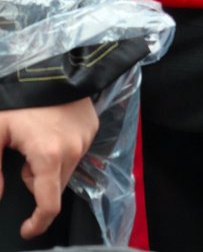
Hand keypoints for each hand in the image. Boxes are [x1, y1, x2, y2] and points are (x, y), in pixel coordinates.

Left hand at [0, 98, 97, 239]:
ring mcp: (86, 137)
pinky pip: (77, 150)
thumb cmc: (20, 97)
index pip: (49, 204)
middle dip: (37, 181)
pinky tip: (53, 130)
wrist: (51, 63)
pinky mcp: (92, 125)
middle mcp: (74, 149)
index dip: (37, 223)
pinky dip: (63, 149)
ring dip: (50, 166)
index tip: (26, 229)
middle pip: (55, 187)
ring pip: (66, 169)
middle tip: (22, 156)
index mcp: (49, 155)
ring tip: (38, 139)